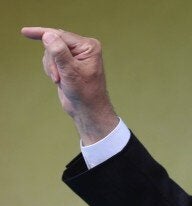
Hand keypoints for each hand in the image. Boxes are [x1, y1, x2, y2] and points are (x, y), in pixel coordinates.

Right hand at [21, 27, 117, 144]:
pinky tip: (59, 80)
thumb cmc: (85, 92)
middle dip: (52, 61)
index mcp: (88, 46)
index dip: (42, 33)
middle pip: (54, 44)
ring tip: (60, 80)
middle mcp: (83, 48)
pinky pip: (51, 60)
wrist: (86, 109)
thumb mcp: (70, 71)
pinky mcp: (68, 63)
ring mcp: (75, 56)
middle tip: (57, 77)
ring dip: (52, 68)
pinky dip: (51, 70)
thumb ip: (59, 52)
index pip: (61, 36)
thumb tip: (48, 35)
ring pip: (51, 53)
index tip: (25, 32)